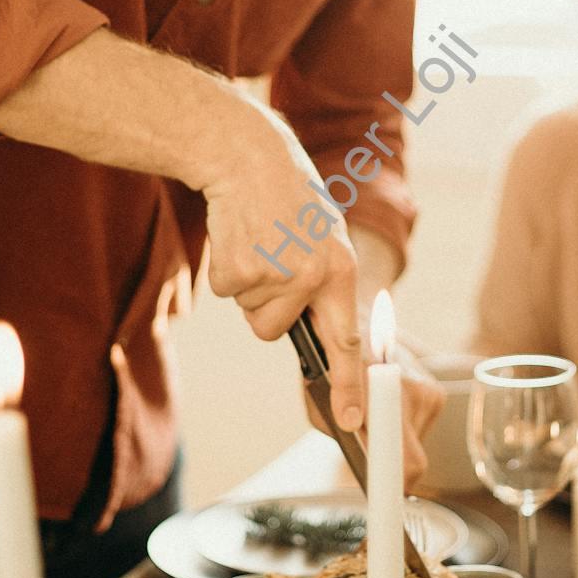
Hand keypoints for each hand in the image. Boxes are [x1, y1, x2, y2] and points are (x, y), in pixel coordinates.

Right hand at [204, 105, 364, 430]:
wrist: (247, 154)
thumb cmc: (287, 196)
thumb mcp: (320, 237)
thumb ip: (320, 284)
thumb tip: (312, 330)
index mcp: (339, 271)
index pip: (346, 343)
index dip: (349, 387)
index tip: (351, 422)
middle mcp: (310, 278)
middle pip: (274, 330)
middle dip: (266, 305)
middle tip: (270, 254)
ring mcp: (273, 275)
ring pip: (250, 311)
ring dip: (248, 282)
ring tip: (258, 238)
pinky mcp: (238, 270)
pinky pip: (228, 291)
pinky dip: (226, 268)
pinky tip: (239, 234)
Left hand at [300, 320, 444, 490]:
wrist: (366, 315)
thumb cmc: (332, 355)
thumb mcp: (316, 391)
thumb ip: (331, 423)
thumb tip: (355, 461)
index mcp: (375, 392)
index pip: (400, 457)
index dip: (394, 484)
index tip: (386, 498)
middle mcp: (407, 392)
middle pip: (413, 463)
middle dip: (391, 473)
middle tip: (371, 470)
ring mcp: (427, 391)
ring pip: (415, 448)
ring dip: (395, 445)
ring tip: (373, 416)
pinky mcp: (437, 393)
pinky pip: (420, 430)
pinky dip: (403, 428)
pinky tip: (388, 406)